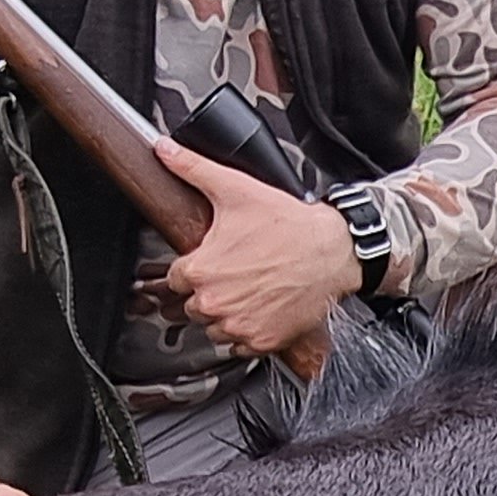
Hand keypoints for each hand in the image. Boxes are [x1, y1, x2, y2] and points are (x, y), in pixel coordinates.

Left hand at [142, 136, 352, 371]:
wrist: (333, 251)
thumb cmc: (288, 224)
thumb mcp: (236, 190)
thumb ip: (192, 169)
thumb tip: (162, 149)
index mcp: (200, 271)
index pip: (175, 280)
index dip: (192, 268)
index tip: (211, 261)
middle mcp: (214, 304)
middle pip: (191, 306)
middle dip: (207, 292)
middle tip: (233, 274)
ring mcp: (238, 326)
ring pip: (213, 328)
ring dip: (224, 314)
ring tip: (247, 291)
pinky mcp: (261, 342)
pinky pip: (238, 346)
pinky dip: (246, 332)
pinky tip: (260, 309)